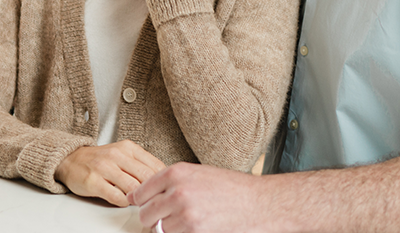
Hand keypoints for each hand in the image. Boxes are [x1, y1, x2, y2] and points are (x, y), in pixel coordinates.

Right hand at [54, 140, 166, 206]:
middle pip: (146, 177)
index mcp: (128, 148)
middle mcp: (116, 155)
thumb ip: (141, 165)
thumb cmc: (100, 160)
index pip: (155, 165)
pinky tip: (123, 201)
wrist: (71, 159)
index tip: (165, 190)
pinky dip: (124, 203)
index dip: (163, 181)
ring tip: (139, 202)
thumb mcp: (123, 155)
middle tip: (154, 200)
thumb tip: (164, 180)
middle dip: (153, 192)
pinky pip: (116, 197)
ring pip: (132, 187)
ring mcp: (104, 167)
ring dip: (138, 199)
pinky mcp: (93, 181)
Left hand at [128, 162, 266, 232]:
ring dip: (168, 229)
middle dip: (152, 218)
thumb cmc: (232, 188)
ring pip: (159, 230)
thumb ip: (172, 182)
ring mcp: (185, 215)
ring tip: (185, 221)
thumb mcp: (197, 173)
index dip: (139, 201)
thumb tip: (147, 193)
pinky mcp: (195, 232)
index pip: (141, 192)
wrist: (259, 203)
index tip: (139, 204)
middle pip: (145, 214)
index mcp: (176, 173)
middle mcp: (177, 192)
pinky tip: (194, 227)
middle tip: (162, 217)